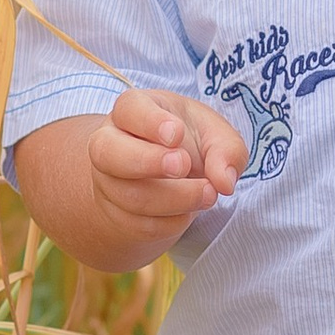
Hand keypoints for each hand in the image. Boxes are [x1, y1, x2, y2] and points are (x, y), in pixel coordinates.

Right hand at [85, 87, 248, 244]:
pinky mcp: (117, 215)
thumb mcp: (213, 133)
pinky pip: (142, 225)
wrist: (167, 178)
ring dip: (175, 199)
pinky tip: (189, 210)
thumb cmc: (188, 143)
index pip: (129, 109)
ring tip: (208, 193)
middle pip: (108, 152)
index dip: (150, 121)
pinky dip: (173, 222)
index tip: (176, 133)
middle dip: (147, 161)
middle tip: (182, 165)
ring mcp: (108, 182)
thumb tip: (225, 182)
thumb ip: (226, 150)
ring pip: (131, 196)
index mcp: (133, 111)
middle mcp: (109, 144)